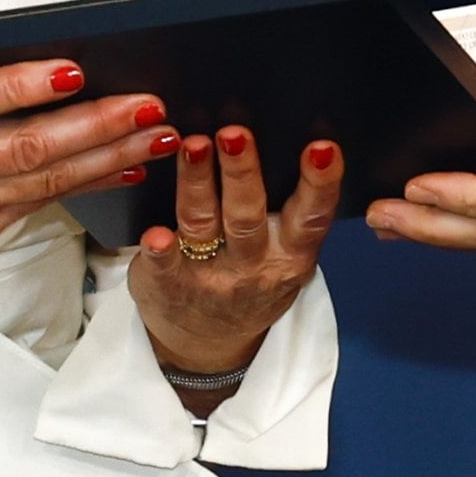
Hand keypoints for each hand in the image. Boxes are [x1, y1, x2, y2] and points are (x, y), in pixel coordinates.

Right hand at [0, 60, 175, 363]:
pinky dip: (85, 184)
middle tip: (147, 104)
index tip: (75, 69)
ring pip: (45, 181)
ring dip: (108, 156)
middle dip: (96, 126)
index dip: (26, 85)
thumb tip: (24, 63)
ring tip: (157, 134)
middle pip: (26, 147)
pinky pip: (39, 204)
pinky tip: (124, 169)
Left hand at [129, 127, 340, 388]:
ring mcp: (209, 277)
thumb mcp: (285, 256)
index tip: (321, 147)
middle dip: (242, 173)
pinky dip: (159, 250)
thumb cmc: (250, 280)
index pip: (310, 216)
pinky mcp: (169, 284)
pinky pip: (163, 265)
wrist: (207, 343)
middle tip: (236, 134)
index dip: (320, 183)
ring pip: (203, 224)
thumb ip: (290, 212)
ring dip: (197, 185)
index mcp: (290, 254)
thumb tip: (288, 138)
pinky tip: (154, 234)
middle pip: (247, 215)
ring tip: (193, 146)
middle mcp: (252, 266)